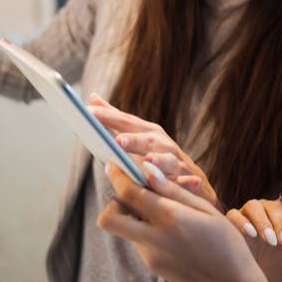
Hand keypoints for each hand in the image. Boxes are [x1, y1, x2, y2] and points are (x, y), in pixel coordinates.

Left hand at [88, 93, 220, 209]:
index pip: (127, 123)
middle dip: (135, 140)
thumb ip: (117, 121)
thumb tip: (93, 97)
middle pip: (149, 140)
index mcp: (149, 133)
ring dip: (160, 161)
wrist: (193, 182)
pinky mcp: (192, 183)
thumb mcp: (140, 137)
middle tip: (118, 141)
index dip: (109, 117)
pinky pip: (191, 183)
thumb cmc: (160, 158)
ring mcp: (180, 163)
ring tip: (149, 161)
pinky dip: (191, 182)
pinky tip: (190, 184)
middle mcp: (165, 145)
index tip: (89, 113)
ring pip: (170, 161)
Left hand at [98, 161, 278, 281]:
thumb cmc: (226, 244)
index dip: (117, 175)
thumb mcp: (206, 210)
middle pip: (109, 218)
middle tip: (127, 190)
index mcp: (170, 218)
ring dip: (130, 215)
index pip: (128, 192)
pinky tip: (168, 228)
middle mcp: (154, 238)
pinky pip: (138, 241)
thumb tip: (148, 169)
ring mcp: (151, 256)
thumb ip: (173, 190)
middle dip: (112, 201)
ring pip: (124, 229)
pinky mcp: (153, 266)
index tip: (115, 164)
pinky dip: (144, 229)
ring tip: (155, 207)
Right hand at [226, 184, 281, 281]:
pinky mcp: (232, 226)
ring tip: (270, 241)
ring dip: (262, 223)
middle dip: (279, 223)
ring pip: (253, 206)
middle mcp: (265, 209)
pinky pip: (233, 216)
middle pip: (272, 204)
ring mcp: (247, 216)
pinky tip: (250, 234)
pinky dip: (242, 222)